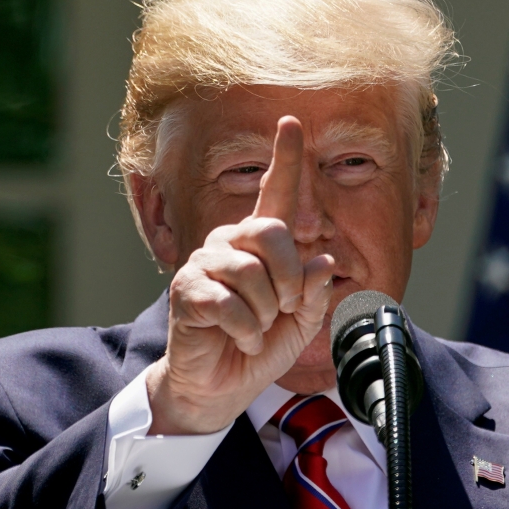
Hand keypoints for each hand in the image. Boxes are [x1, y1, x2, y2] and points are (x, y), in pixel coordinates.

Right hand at [146, 116, 334, 434]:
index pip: (276, 194)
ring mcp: (205, 265)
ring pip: (251, 271)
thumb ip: (314, 291)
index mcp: (261, 245)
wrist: (220, 387)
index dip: (284, 158)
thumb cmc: (259, 347)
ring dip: (266, 311)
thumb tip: (321, 261)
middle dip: (289, 278)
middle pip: (271, 231)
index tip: (290, 121)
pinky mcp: (187, 291)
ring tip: (257, 326)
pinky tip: (238, 339)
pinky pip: (230, 303)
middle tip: (284, 309)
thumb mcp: (302, 322)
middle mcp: (230, 243)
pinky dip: (246, 330)